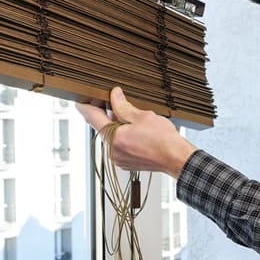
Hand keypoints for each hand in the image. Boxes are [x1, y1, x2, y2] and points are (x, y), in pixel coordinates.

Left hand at [76, 87, 197, 178]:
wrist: (176, 158)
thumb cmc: (163, 140)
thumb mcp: (142, 116)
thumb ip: (123, 106)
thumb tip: (114, 96)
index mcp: (113, 137)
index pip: (91, 118)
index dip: (85, 105)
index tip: (83, 99)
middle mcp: (112, 150)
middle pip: (102, 127)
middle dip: (107, 114)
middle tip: (115, 102)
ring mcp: (119, 159)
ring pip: (111, 137)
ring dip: (116, 126)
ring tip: (132, 119)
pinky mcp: (126, 163)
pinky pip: (118, 146)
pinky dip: (123, 137)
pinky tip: (136, 132)